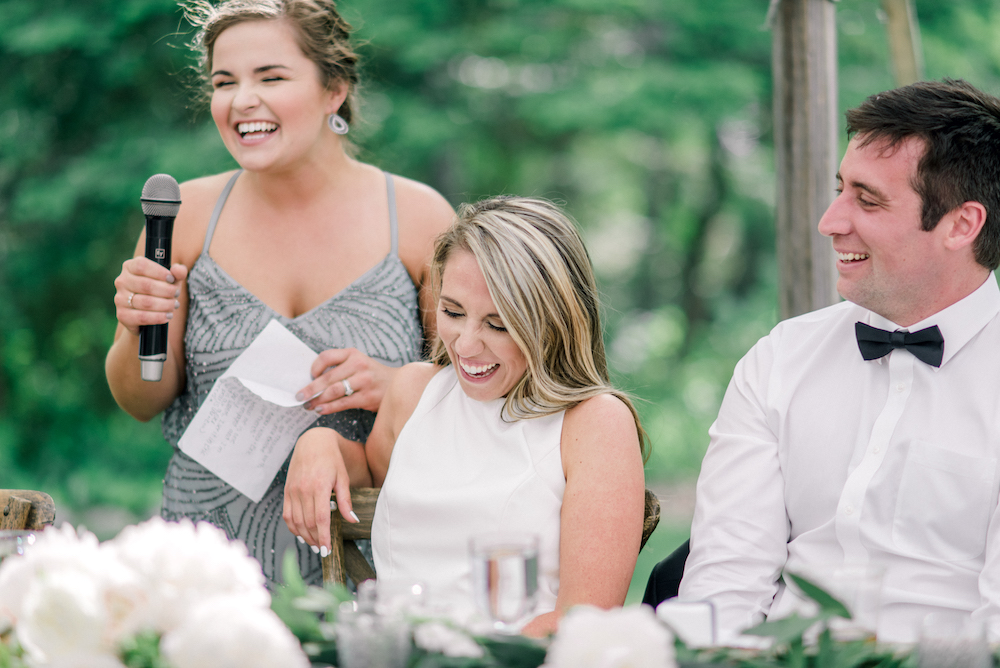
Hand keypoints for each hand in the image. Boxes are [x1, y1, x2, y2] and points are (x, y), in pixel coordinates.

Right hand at [114, 258, 186, 335]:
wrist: (148, 314)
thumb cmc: (160, 291)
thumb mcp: (171, 280)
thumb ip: (178, 272)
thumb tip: (178, 269)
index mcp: (130, 267)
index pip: (141, 266)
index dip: (159, 272)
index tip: (171, 279)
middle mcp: (121, 281)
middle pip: (146, 285)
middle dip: (166, 291)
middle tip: (176, 294)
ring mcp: (120, 298)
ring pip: (146, 302)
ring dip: (165, 304)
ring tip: (174, 305)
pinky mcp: (122, 315)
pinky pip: (142, 317)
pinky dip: (158, 317)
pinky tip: (167, 316)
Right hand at [283, 428, 358, 553]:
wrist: (312, 442)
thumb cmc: (332, 459)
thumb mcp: (343, 477)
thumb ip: (346, 500)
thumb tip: (352, 520)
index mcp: (319, 487)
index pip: (320, 519)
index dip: (324, 537)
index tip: (327, 550)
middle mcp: (303, 490)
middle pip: (307, 524)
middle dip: (316, 540)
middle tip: (324, 550)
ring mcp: (292, 491)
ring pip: (296, 522)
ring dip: (304, 537)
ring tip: (315, 545)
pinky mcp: (287, 491)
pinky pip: (287, 515)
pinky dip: (293, 527)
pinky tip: (302, 534)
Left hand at [297, 348, 395, 413]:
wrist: (397, 384)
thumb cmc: (371, 375)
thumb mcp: (358, 363)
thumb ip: (340, 367)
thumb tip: (313, 381)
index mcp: (353, 354)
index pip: (327, 357)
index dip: (314, 367)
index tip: (309, 377)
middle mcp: (358, 365)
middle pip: (328, 377)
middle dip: (310, 389)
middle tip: (299, 396)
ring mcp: (364, 381)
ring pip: (334, 391)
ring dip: (318, 400)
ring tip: (309, 405)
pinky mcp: (367, 397)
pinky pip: (343, 403)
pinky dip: (329, 407)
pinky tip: (321, 410)